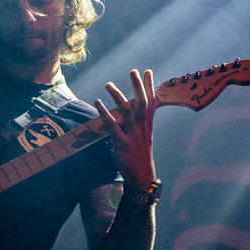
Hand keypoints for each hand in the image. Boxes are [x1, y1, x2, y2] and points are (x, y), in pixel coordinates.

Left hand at [95, 69, 156, 191]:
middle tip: (133, 70)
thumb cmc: (141, 158)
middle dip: (138, 86)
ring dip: (118, 96)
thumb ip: (140, 125)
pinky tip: (98, 103)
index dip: (150, 87)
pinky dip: (105, 114)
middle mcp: (142, 128)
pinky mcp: (123, 144)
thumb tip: (135, 112)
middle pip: (141, 103)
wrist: (142, 178)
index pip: (151, 102)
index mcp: (148, 126)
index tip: (148, 71)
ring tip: (109, 84)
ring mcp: (133, 136)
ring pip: (128, 111)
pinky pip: (113, 126)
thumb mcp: (144, 139)